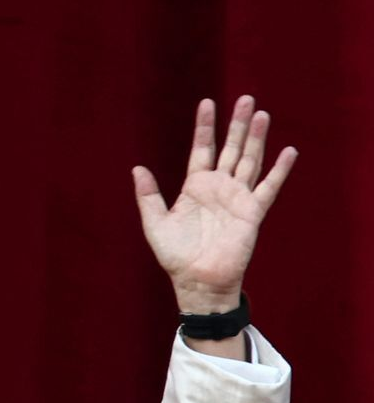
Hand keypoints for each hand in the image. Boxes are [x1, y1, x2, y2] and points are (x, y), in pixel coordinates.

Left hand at [132, 96, 296, 314]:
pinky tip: (288, 151)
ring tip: (261, 114)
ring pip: (249, 160)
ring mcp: (237, 198)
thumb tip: (137, 168)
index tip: (206, 103)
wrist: (197, 281)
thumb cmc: (176, 256)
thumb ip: (148, 196)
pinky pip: (268, 187)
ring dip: (256, 138)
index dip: (204, 127)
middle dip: (236, 124)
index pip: (201, 149)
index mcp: (195, 187)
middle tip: (245, 98)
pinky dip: (279, 170)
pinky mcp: (252, 212)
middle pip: (230, 149)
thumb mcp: (155, 224)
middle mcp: (218, 188)